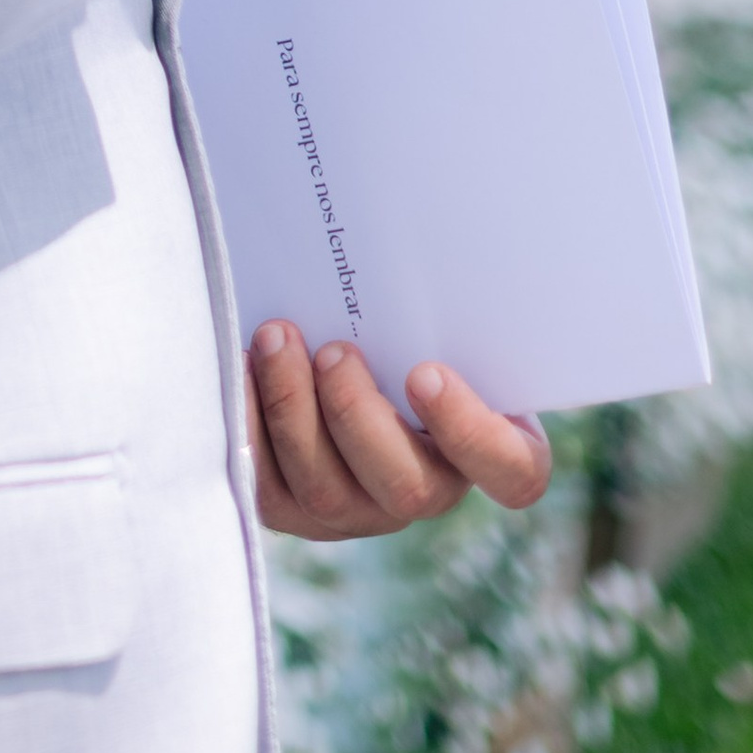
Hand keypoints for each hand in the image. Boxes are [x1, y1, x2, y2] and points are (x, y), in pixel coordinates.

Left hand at [245, 319, 551, 535]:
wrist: (336, 345)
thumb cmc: (400, 324)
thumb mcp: (434, 317)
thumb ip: (442, 310)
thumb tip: (419, 239)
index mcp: (488, 448)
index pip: (511, 471)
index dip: (472, 433)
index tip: (425, 372)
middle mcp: (426, 490)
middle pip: (406, 488)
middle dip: (358, 415)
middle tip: (333, 351)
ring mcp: (361, 510)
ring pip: (326, 490)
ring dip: (294, 408)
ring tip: (277, 339)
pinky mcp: (297, 512)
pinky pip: (268, 489)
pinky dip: (250, 426)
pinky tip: (241, 368)